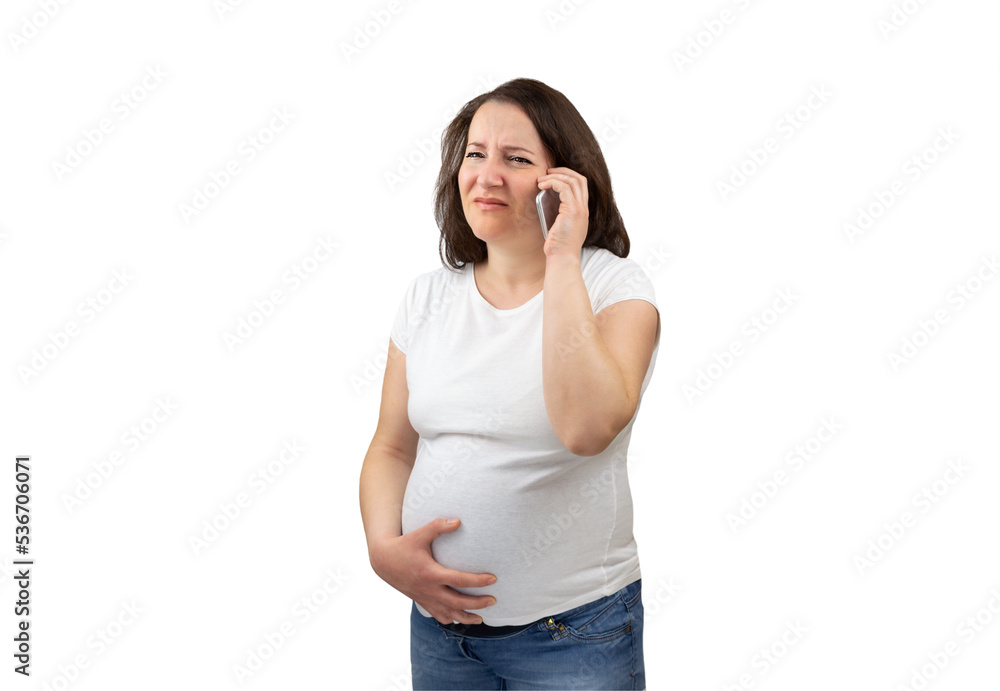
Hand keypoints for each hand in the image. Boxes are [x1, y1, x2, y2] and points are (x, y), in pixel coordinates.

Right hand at [369, 518, 496, 625]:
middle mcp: (428, 589)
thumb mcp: (419, 534)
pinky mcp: (421, 601)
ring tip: (481, 619)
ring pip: (448, 614)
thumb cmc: (403, 545)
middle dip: (477, 603)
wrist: (383, 561)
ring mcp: (424, 598)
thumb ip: (438, 527)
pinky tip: (458, 620)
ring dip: (465, 617)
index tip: (493, 579)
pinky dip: (449, 619)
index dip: (478, 581)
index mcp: (431, 573)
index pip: (460, 580)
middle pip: (458, 602)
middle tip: (493, 601)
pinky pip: (436, 615)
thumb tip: (458, 521)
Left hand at [537, 167, 588, 257]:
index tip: (552, 177)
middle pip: (579, 179)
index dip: (567, 176)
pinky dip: (553, 182)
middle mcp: (584, 208)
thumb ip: (558, 214)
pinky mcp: (573, 211)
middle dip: (563, 171)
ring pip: (572, 180)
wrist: (562, 259)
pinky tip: (542, 185)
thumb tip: (545, 201)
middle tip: (547, 172)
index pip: (580, 186)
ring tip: (541, 179)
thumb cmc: (558, 247)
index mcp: (582, 211)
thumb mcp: (560, 227)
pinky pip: (564, 188)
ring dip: (555, 176)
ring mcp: (580, 209)